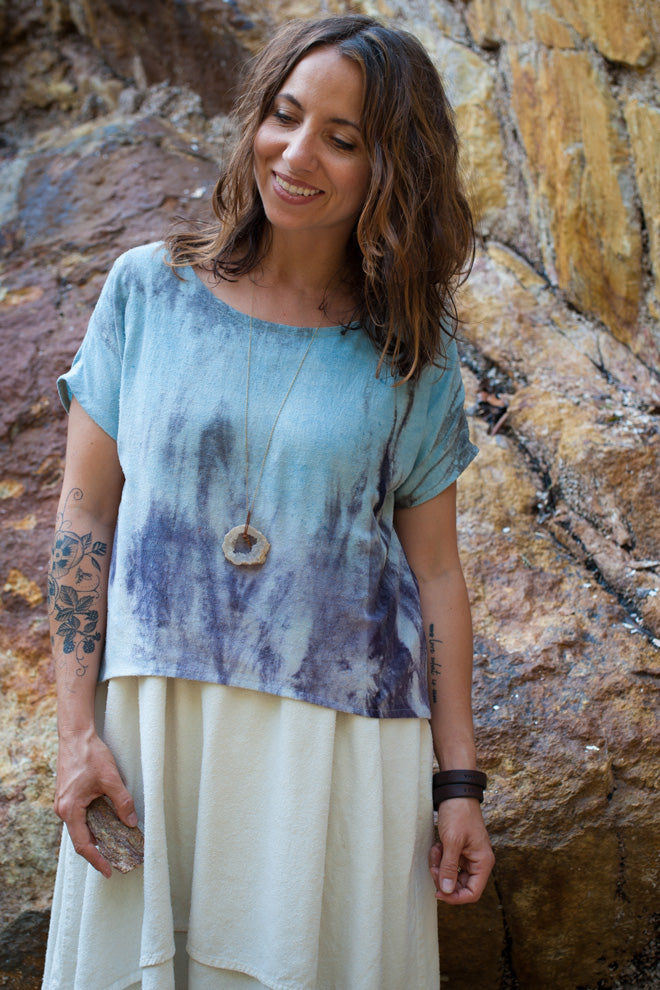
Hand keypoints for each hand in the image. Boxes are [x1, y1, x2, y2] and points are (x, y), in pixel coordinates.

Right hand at [54, 729, 137, 877]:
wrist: (76, 735)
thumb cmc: (90, 755)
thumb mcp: (110, 778)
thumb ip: (122, 801)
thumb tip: (131, 823)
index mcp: (70, 809)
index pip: (83, 844)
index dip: (96, 859)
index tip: (108, 871)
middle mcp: (63, 809)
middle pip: (81, 838)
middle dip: (99, 850)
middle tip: (117, 860)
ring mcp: (64, 803)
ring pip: (81, 826)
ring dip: (97, 836)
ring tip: (116, 844)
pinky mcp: (68, 796)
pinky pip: (81, 816)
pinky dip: (94, 823)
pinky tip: (108, 823)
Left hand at [429, 798, 493, 903]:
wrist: (455, 792)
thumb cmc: (458, 814)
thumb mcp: (452, 841)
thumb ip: (449, 867)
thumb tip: (446, 891)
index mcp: (483, 862)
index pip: (472, 892)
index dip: (456, 897)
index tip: (439, 893)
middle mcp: (478, 862)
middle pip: (460, 885)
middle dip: (444, 878)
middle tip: (433, 867)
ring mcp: (468, 856)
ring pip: (451, 874)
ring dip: (440, 867)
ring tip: (435, 850)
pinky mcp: (459, 850)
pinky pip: (448, 863)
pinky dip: (440, 858)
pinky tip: (437, 846)